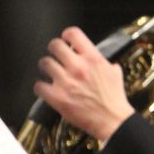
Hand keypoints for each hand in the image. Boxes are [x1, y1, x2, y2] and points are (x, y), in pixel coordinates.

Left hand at [34, 27, 133, 141]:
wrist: (112, 120)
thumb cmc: (114, 99)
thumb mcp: (115, 74)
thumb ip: (104, 63)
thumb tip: (100, 60)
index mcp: (93, 59)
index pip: (73, 34)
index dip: (67, 36)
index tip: (67, 40)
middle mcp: (78, 67)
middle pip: (55, 45)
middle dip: (55, 50)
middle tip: (57, 56)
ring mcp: (65, 82)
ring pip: (44, 63)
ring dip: (47, 67)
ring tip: (51, 72)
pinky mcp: (57, 97)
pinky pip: (39, 85)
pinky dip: (41, 87)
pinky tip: (48, 89)